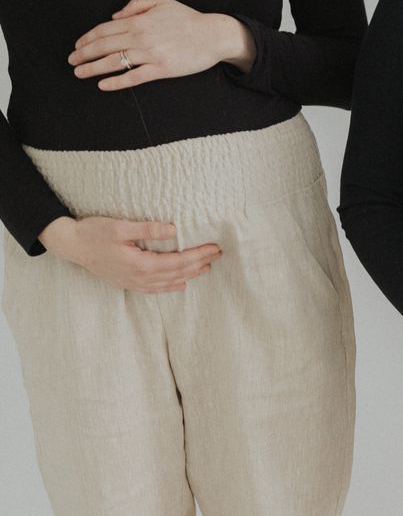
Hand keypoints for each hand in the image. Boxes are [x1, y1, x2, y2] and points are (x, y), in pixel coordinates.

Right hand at [39, 215, 221, 292]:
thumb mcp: (120, 227)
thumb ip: (148, 229)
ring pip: (169, 282)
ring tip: (206, 267)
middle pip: (178, 273)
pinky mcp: (128, 282)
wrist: (72, 246)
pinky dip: (171, 286)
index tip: (214, 248)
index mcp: (141, 264)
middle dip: (199, 264)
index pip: (178, 261)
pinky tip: (181, 284)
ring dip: (190, 275)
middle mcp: (140, 277)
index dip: (198, 255)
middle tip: (217, 255)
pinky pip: (155, 288)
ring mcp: (134, 282)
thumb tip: (173, 230)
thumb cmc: (94, 233)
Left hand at [69, 0, 254, 89]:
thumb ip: (136, 6)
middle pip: (104, 46)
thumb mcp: (162, 2)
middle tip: (71, 61)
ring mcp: (151, 54)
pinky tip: (103, 85)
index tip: (77, 46)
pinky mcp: (161, 70)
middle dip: (84, 54)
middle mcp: (141, 37)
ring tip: (80, 73)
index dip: (87, 38)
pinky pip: (134, 77)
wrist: (213, 36)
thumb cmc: (188, 19)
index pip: (105, 29)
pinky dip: (117, 82)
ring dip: (93, 68)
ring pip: (114, 62)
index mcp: (139, 20)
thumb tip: (115, 15)